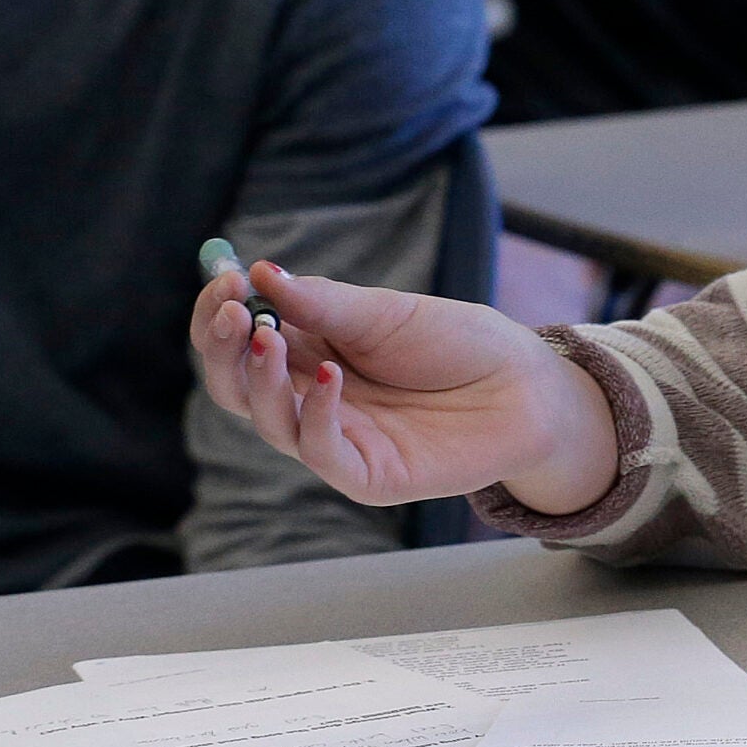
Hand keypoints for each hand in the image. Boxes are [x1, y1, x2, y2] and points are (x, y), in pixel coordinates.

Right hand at [191, 264, 620, 514]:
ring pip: (270, 419)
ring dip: (262, 378)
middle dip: (223, 348)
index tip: (224, 281)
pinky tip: (328, 376)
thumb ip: (326, 301)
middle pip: (237, 385)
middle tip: (232, 312)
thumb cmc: (459, 343)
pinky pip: (321, 451)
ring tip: (270, 337)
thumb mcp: (388, 312)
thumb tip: (262, 273)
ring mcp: (336, 438)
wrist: (526, 386)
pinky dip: (316, 415)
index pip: (241, 340)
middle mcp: (311, 397)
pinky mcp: (365, 474)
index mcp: (309, 350)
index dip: (221, 314)